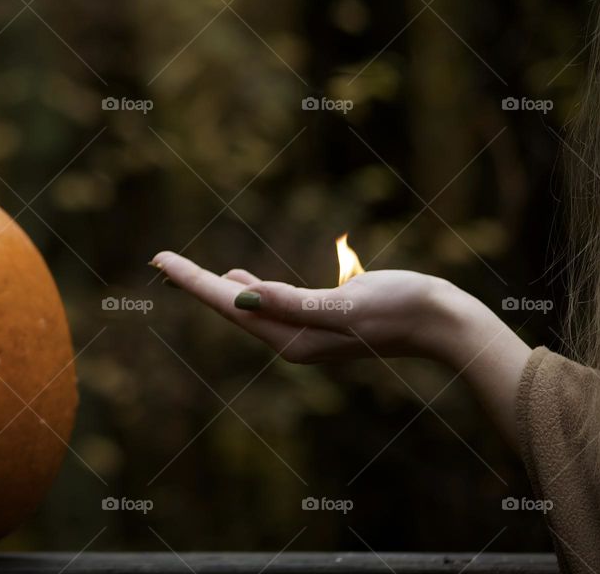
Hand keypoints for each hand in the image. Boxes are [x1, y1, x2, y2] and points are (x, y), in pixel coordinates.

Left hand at [152, 251, 481, 363]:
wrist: (440, 321)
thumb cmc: (399, 308)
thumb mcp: (347, 305)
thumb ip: (294, 302)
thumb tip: (243, 295)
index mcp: (294, 337)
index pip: (230, 305)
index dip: (193, 281)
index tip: (160, 259)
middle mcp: (293, 339)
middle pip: (231, 307)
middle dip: (195, 283)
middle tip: (160, 260)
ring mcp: (306, 331)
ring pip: (248, 305)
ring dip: (217, 287)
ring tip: (187, 270)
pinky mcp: (320, 319)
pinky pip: (271, 302)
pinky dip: (249, 287)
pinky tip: (239, 277)